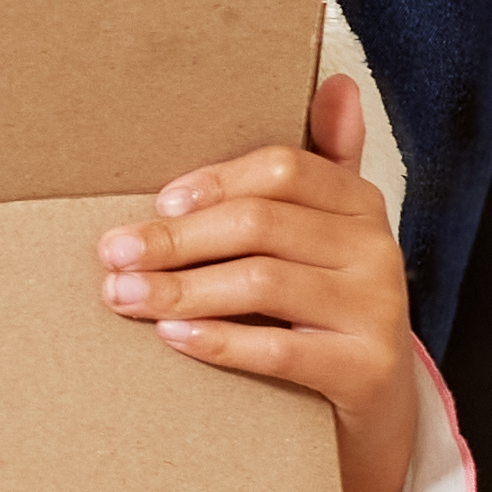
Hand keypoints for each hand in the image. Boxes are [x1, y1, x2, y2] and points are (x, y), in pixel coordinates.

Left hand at [100, 72, 423, 491]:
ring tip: (124, 296)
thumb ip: (321, 163)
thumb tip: (337, 82)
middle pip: (261, 225)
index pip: (282, 170)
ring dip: (181, 288)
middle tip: (114, 254)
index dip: (213, 182)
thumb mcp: (326, 234)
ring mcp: (377, 311)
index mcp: (359, 205)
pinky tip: (172, 336)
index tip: (157, 202)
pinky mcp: (368, 369)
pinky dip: (219, 340)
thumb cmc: (326, 310)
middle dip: (176, 238)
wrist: (373, 409)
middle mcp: (376, 250)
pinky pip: (281, 349)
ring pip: (263, 283)